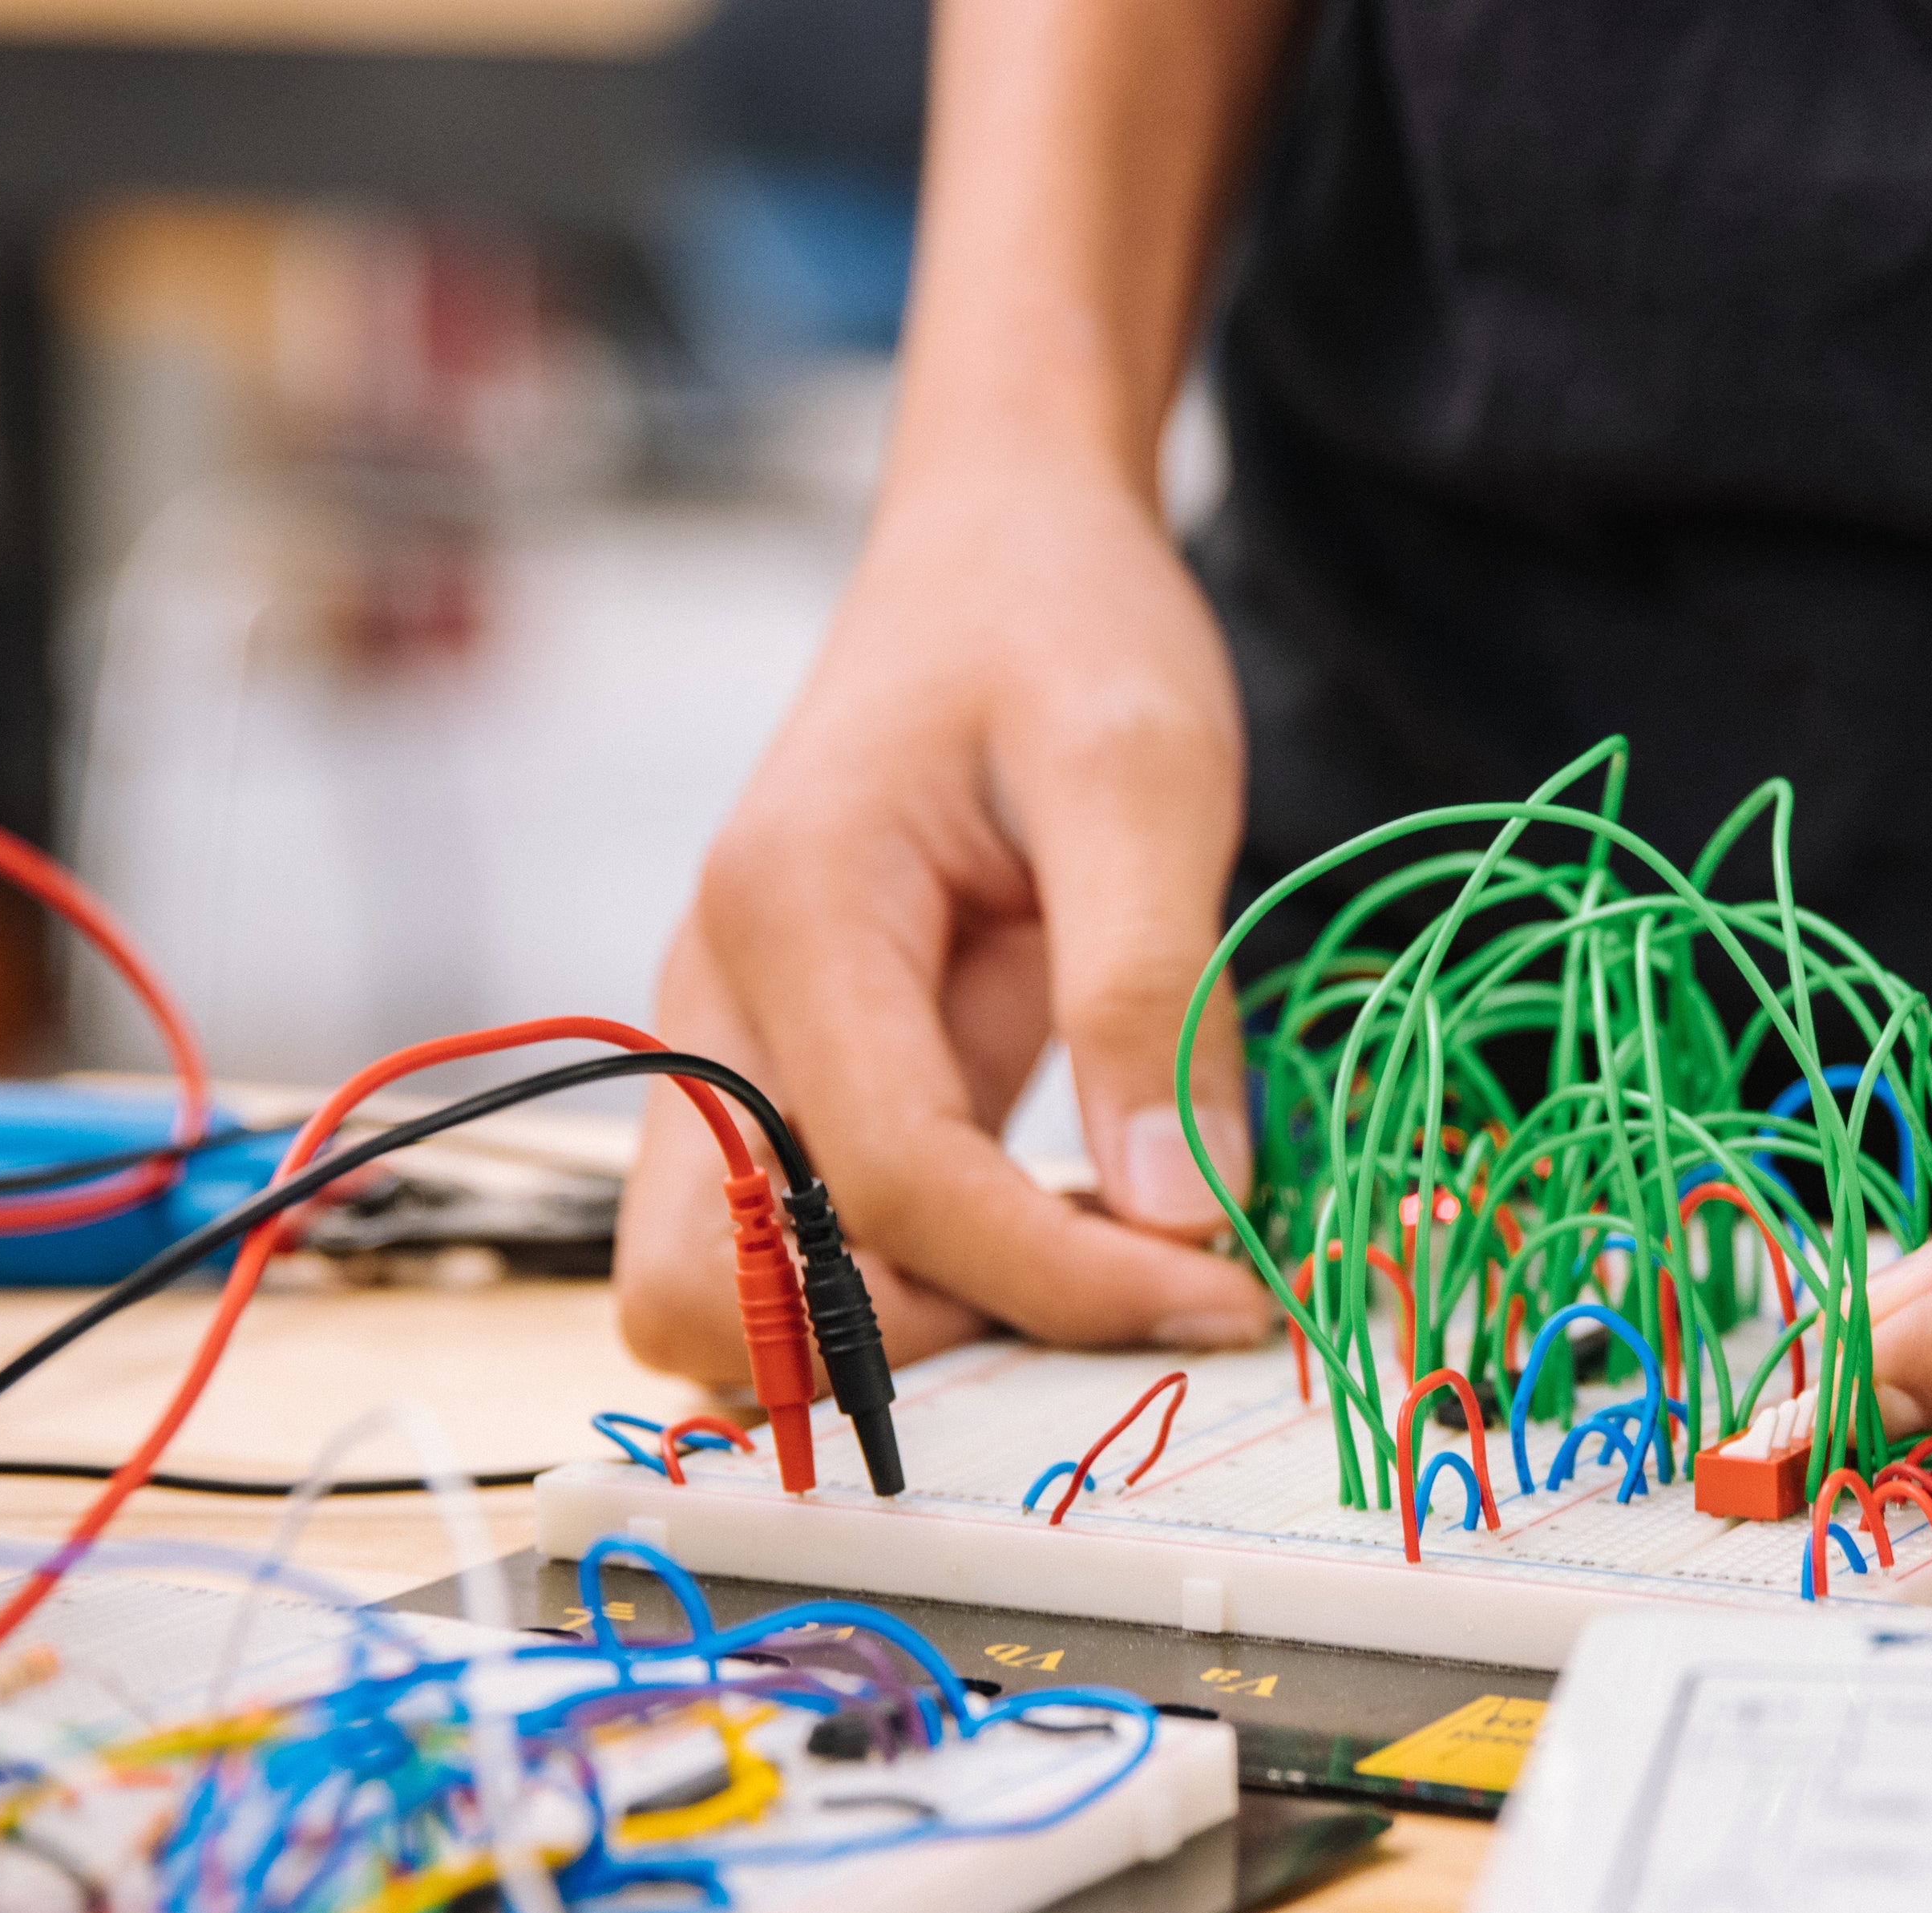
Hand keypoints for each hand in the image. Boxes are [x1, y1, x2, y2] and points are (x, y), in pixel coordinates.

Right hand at [615, 455, 1272, 1377]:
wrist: (997, 548)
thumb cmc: (1065, 627)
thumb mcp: (1147, 774)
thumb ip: (1154, 991)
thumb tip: (1179, 1213)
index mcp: (792, 913)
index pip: (891, 1189)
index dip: (1058, 1281)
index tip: (1222, 1298)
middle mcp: (714, 997)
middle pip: (709, 1295)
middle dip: (910, 1345)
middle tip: (1115, 1302)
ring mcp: (732, 1046)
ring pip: (725, 1298)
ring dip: (894, 1333)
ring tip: (1094, 1275)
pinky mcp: (787, 1074)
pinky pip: (801, 1244)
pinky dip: (914, 1285)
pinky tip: (1065, 1237)